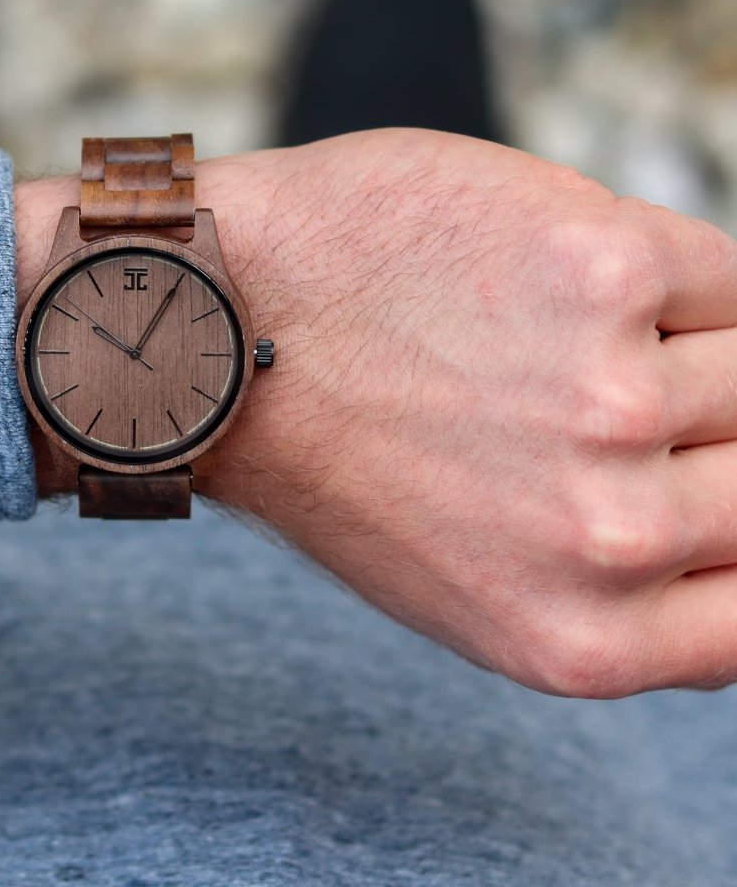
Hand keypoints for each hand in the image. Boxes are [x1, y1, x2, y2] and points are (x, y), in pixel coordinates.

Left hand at [15, 129, 736, 698]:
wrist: (222, 332)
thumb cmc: (332, 441)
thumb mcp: (465, 580)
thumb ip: (604, 586)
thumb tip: (728, 545)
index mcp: (583, 638)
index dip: (733, 525)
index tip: (703, 478)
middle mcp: (612, 537)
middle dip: (694, 428)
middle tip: (582, 391)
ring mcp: (614, 397)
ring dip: (667, 342)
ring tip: (540, 335)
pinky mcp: (604, 267)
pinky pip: (715, 273)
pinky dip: (650, 272)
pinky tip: (545, 276)